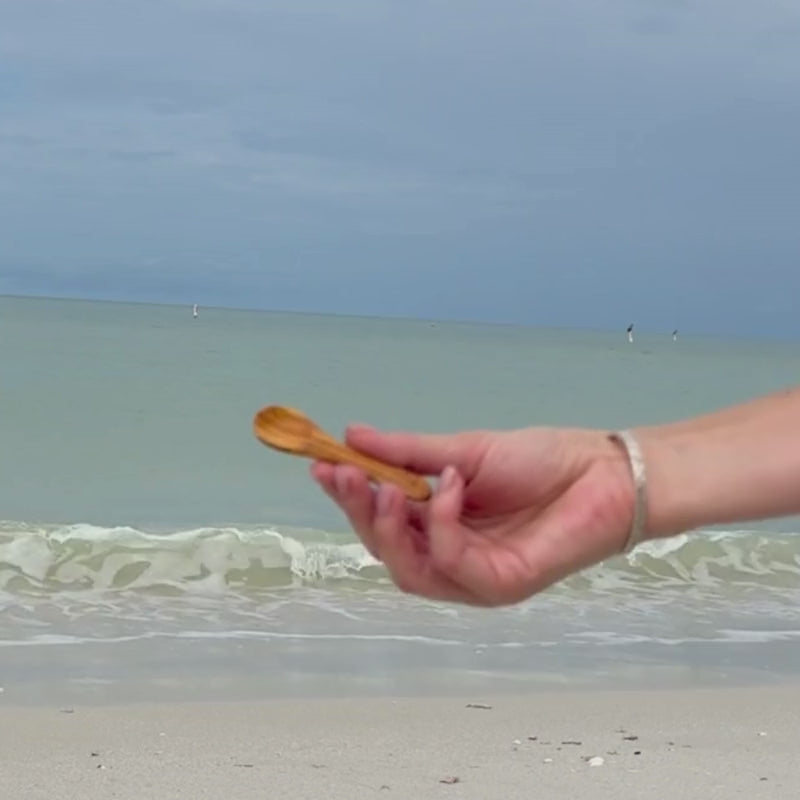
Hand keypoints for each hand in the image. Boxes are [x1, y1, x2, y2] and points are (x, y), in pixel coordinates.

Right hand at [311, 423, 636, 605]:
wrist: (603, 471)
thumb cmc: (540, 460)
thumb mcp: (462, 450)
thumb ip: (408, 452)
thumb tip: (351, 435)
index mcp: (438, 526)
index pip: (382, 520)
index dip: (348, 496)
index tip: (321, 463)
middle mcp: (450, 557)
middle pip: (386, 549)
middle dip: (358, 511)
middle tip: (340, 472)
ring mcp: (473, 577)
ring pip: (409, 569)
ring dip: (388, 526)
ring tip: (381, 484)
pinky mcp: (500, 585)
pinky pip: (453, 563)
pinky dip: (442, 523)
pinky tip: (448, 486)